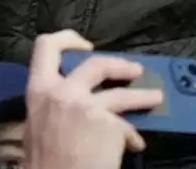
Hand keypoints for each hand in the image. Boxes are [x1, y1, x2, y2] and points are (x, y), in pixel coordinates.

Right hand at [21, 33, 162, 168]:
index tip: (85, 46)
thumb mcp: (38, 125)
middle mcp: (63, 92)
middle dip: (119, 65)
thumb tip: (80, 100)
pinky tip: (134, 146)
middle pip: (97, 64)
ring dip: (143, 96)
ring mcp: (88, 107)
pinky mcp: (109, 125)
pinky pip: (126, 127)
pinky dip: (131, 137)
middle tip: (134, 70)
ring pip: (122, 95)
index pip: (46, 46)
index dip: (68, 39)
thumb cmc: (45, 162)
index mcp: (38, 90)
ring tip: (156, 97)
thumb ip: (54, 104)